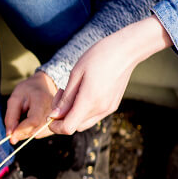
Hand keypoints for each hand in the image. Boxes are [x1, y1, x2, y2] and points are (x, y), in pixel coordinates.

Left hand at [4, 71, 57, 140]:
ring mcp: (56, 118)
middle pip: (35, 130)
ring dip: (26, 132)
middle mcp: (53, 110)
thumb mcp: (15, 99)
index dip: (21, 130)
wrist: (44, 85)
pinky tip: (31, 121)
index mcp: (42, 100)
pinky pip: (41, 134)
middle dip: (21, 132)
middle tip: (14, 124)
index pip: (34, 121)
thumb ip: (11, 117)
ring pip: (37, 134)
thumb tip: (9, 135)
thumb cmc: (28, 91)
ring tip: (24, 118)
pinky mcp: (56, 124)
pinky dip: (32, 131)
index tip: (10, 136)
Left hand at [49, 17, 172, 133]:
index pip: (68, 128)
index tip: (50, 113)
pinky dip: (84, 110)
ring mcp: (108, 109)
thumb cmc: (99, 56)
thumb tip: (54, 115)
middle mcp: (100, 109)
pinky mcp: (113, 105)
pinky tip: (83, 92)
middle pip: (75, 126)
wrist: (126, 50)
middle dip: (63, 116)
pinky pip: (93, 115)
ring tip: (72, 90)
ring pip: (84, 122)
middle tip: (61, 93)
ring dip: (73, 113)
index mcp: (89, 101)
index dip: (55, 125)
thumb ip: (65, 98)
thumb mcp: (76, 74)